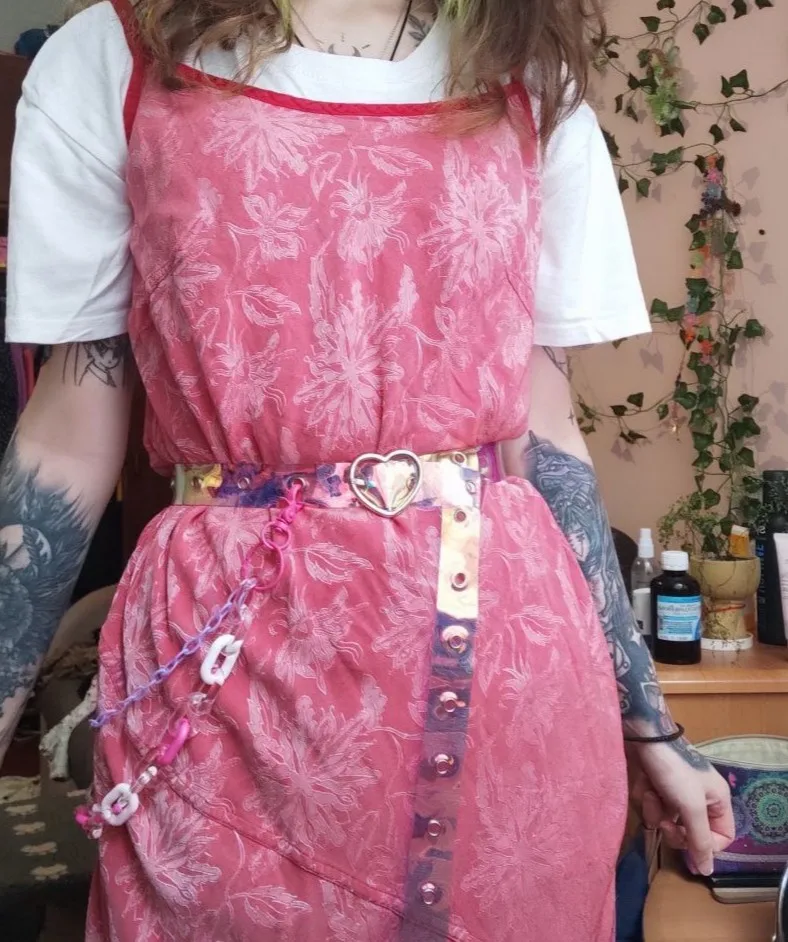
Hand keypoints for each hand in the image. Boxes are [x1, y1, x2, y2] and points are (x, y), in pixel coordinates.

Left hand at [628, 738, 734, 876]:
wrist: (643, 736)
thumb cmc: (673, 769)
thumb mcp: (691, 806)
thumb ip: (700, 840)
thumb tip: (707, 871)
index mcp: (718, 800)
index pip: (721, 838)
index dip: (704, 846)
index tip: (687, 844)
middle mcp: (700, 798)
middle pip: (691, 833)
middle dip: (675, 830)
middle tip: (664, 822)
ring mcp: (676, 793)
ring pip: (668, 822)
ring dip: (656, 811)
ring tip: (652, 793)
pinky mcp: (656, 787)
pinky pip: (653, 808)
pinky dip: (647, 800)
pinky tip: (644, 785)